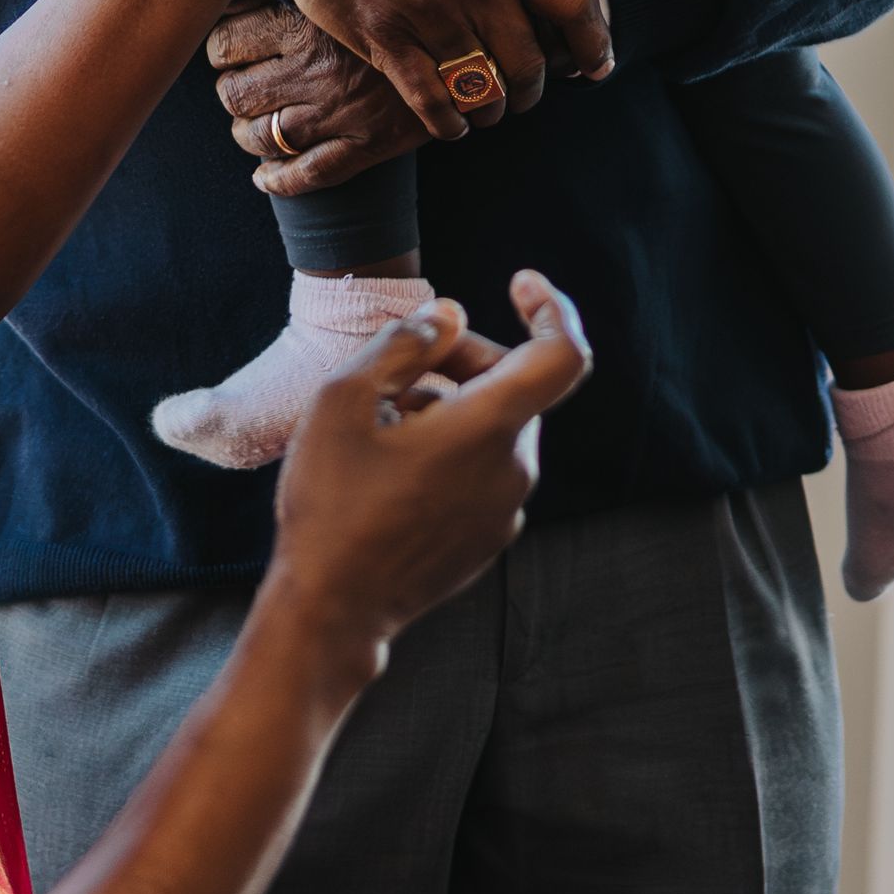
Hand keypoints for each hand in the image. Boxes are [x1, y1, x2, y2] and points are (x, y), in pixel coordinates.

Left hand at [206, 0, 426, 194]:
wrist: (476, 25)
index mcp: (305, 22)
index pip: (227, 41)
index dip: (220, 47)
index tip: (226, 46)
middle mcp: (314, 68)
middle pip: (235, 94)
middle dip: (229, 94)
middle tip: (235, 89)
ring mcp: (339, 110)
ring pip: (261, 137)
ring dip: (248, 136)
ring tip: (251, 128)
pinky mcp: (369, 143)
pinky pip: (307, 175)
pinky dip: (278, 180)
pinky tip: (266, 177)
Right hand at [255, 277, 583, 657]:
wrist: (332, 610)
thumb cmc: (331, 505)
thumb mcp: (344, 401)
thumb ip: (402, 345)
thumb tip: (449, 315)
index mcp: (489, 431)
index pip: (562, 355)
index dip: (551, 308)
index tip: (519, 283)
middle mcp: (513, 471)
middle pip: (512, 387)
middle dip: (462, 361)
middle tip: (395, 367)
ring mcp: (505, 511)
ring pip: (494, 430)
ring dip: (449, 408)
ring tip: (378, 425)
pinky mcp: (487, 538)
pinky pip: (483, 472)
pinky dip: (450, 450)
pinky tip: (388, 467)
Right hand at [291, 0, 614, 142]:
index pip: (575, 7)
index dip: (594, 46)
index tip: (594, 68)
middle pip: (531, 64)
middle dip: (533, 89)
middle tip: (524, 90)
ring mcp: (431, 11)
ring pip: (485, 89)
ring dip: (492, 108)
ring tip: (488, 105)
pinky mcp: (386, 35)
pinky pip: (432, 101)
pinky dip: (449, 123)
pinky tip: (453, 122)